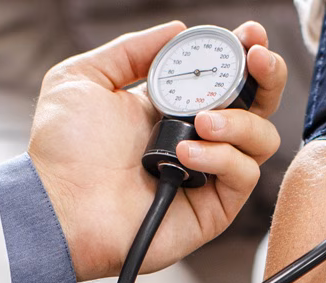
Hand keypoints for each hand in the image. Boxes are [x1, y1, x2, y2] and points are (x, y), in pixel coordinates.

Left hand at [28, 21, 286, 279]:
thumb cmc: (62, 150)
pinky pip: (243, 176)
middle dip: (267, 76)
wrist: (58, 205)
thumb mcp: (86, 78)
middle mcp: (196, 139)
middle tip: (257, 60)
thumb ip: (132, 49)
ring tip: (201, 121)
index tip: (250, 34)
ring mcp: (208, 175)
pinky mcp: (213, 210)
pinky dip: (221, 157)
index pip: (224, 77)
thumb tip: (178, 29)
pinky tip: (186, 155)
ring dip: (239, 122)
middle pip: (259, 105)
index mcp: (171, 108)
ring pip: (261, 139)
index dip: (244, 54)